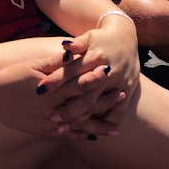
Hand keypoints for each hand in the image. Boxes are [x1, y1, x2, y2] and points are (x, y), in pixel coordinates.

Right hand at [0, 50, 115, 138]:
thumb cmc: (11, 76)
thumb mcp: (31, 65)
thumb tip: (72, 51)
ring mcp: (46, 121)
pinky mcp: (41, 130)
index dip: (93, 75)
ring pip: (76, 123)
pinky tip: (92, 135)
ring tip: (115, 126)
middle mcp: (50, 106)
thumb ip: (54, 62)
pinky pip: (64, 135)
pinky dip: (79, 135)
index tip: (108, 70)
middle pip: (80, 102)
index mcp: (49, 88)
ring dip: (96, 122)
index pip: (75, 80)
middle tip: (121, 93)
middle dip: (102, 99)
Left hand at [42, 18, 139, 133]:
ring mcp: (119, 82)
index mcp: (96, 56)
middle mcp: (108, 71)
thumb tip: (64, 46)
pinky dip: (105, 122)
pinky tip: (91, 132)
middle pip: (85, 93)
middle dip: (68, 106)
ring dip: (82, 119)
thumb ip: (76, 44)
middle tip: (52, 117)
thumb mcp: (89, 36)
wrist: (126, 36)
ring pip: (98, 105)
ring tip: (65, 127)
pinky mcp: (128, 90)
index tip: (41, 90)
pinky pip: (117, 111)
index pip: (72, 71)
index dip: (56, 80)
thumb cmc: (101, 38)